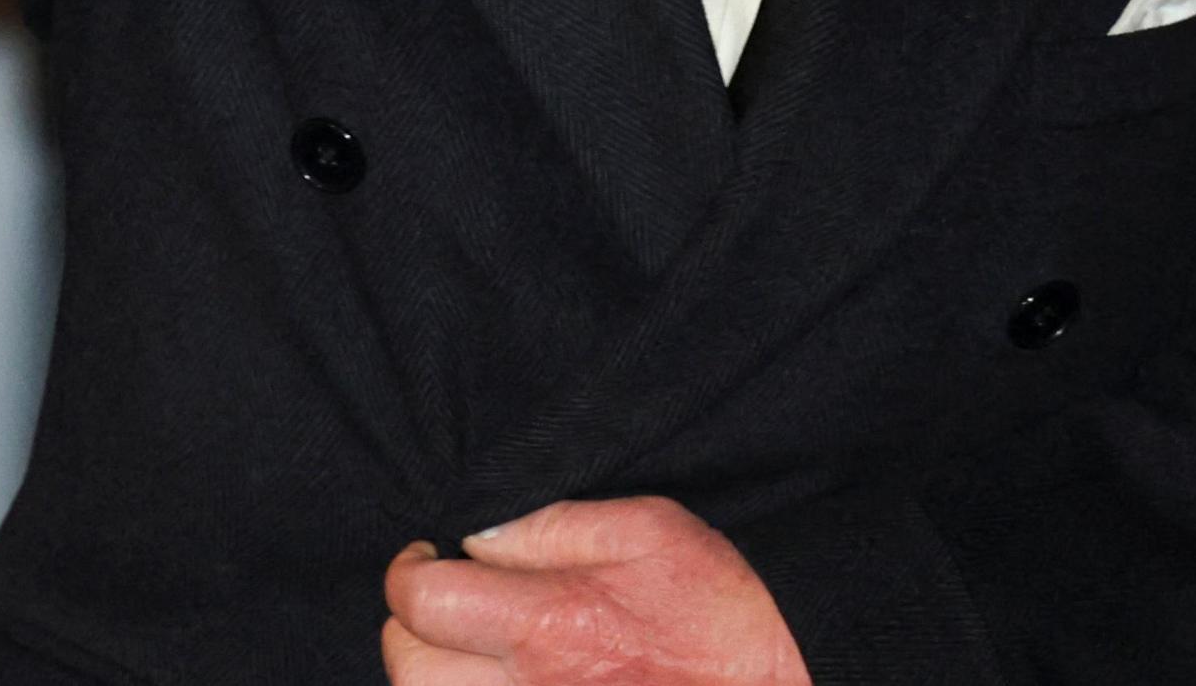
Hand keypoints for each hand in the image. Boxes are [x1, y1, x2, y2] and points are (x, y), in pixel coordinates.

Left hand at [381, 498, 810, 684]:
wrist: (787, 684)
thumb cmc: (723, 613)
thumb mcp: (651, 530)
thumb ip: (553, 525)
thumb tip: (478, 536)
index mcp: (548, 623)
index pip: (420, 601)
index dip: (413, 569)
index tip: (432, 556)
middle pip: (407, 669)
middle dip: (416, 628)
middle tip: (453, 603)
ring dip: (442, 675)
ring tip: (478, 648)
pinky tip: (509, 680)